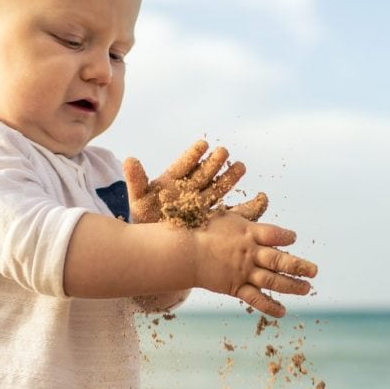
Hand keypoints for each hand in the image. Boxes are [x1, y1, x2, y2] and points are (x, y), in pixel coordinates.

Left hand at [123, 140, 268, 224]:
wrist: (153, 244)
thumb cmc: (144, 217)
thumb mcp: (138, 199)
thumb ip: (137, 180)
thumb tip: (129, 159)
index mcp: (172, 181)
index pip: (183, 165)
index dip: (192, 155)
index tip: (203, 144)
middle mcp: (189, 189)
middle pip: (203, 174)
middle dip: (213, 163)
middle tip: (223, 152)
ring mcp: (201, 204)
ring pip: (218, 188)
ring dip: (229, 178)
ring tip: (240, 167)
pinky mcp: (212, 220)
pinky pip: (230, 213)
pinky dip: (246, 207)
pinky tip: (260, 199)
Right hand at [191, 211, 318, 317]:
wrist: (182, 252)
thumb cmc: (200, 229)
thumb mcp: (225, 214)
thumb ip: (246, 210)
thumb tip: (264, 197)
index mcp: (248, 233)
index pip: (275, 234)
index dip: (286, 237)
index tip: (293, 238)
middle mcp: (250, 253)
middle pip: (280, 260)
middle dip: (299, 266)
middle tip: (315, 271)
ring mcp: (243, 271)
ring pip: (273, 280)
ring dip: (292, 286)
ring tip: (307, 288)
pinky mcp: (234, 287)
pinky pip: (255, 298)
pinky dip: (269, 306)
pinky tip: (283, 311)